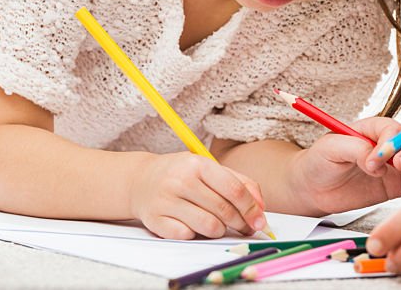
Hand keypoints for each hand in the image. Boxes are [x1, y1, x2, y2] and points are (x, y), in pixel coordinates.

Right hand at [128, 152, 266, 239]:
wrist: (140, 180)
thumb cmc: (182, 174)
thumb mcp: (209, 169)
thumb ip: (239, 182)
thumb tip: (260, 207)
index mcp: (198, 164)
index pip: (234, 190)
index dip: (251, 208)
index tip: (259, 221)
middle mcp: (181, 181)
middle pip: (223, 210)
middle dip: (241, 223)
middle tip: (246, 228)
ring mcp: (166, 201)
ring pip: (208, 227)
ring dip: (220, 230)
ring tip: (218, 225)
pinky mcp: (155, 220)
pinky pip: (187, 236)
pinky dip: (196, 234)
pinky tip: (193, 225)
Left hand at [290, 116, 400, 214]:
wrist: (313, 188)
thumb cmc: (319, 161)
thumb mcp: (331, 148)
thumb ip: (355, 148)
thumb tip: (377, 161)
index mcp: (373, 128)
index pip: (393, 129)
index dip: (391, 142)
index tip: (376, 160)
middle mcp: (388, 145)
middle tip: (397, 168)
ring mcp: (394, 166)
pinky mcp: (396, 187)